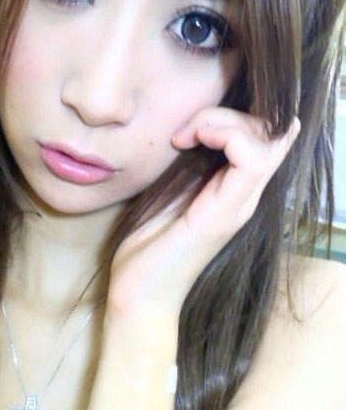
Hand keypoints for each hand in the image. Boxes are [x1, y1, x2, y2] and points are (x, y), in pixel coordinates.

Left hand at [107, 107, 300, 320]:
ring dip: (226, 122)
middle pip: (270, 133)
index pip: (264, 138)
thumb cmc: (148, 248)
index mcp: (233, 191)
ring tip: (188, 135)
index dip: (233, 117)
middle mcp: (243, 198)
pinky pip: (250, 160)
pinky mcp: (222, 215)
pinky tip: (190, 142)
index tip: (185, 130)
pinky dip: (224, 135)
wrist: (139, 295)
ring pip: (267, 141)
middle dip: (230, 113)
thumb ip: (190, 166)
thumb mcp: (170, 193)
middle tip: (186, 130)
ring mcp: (237, 206)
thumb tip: (187, 130)